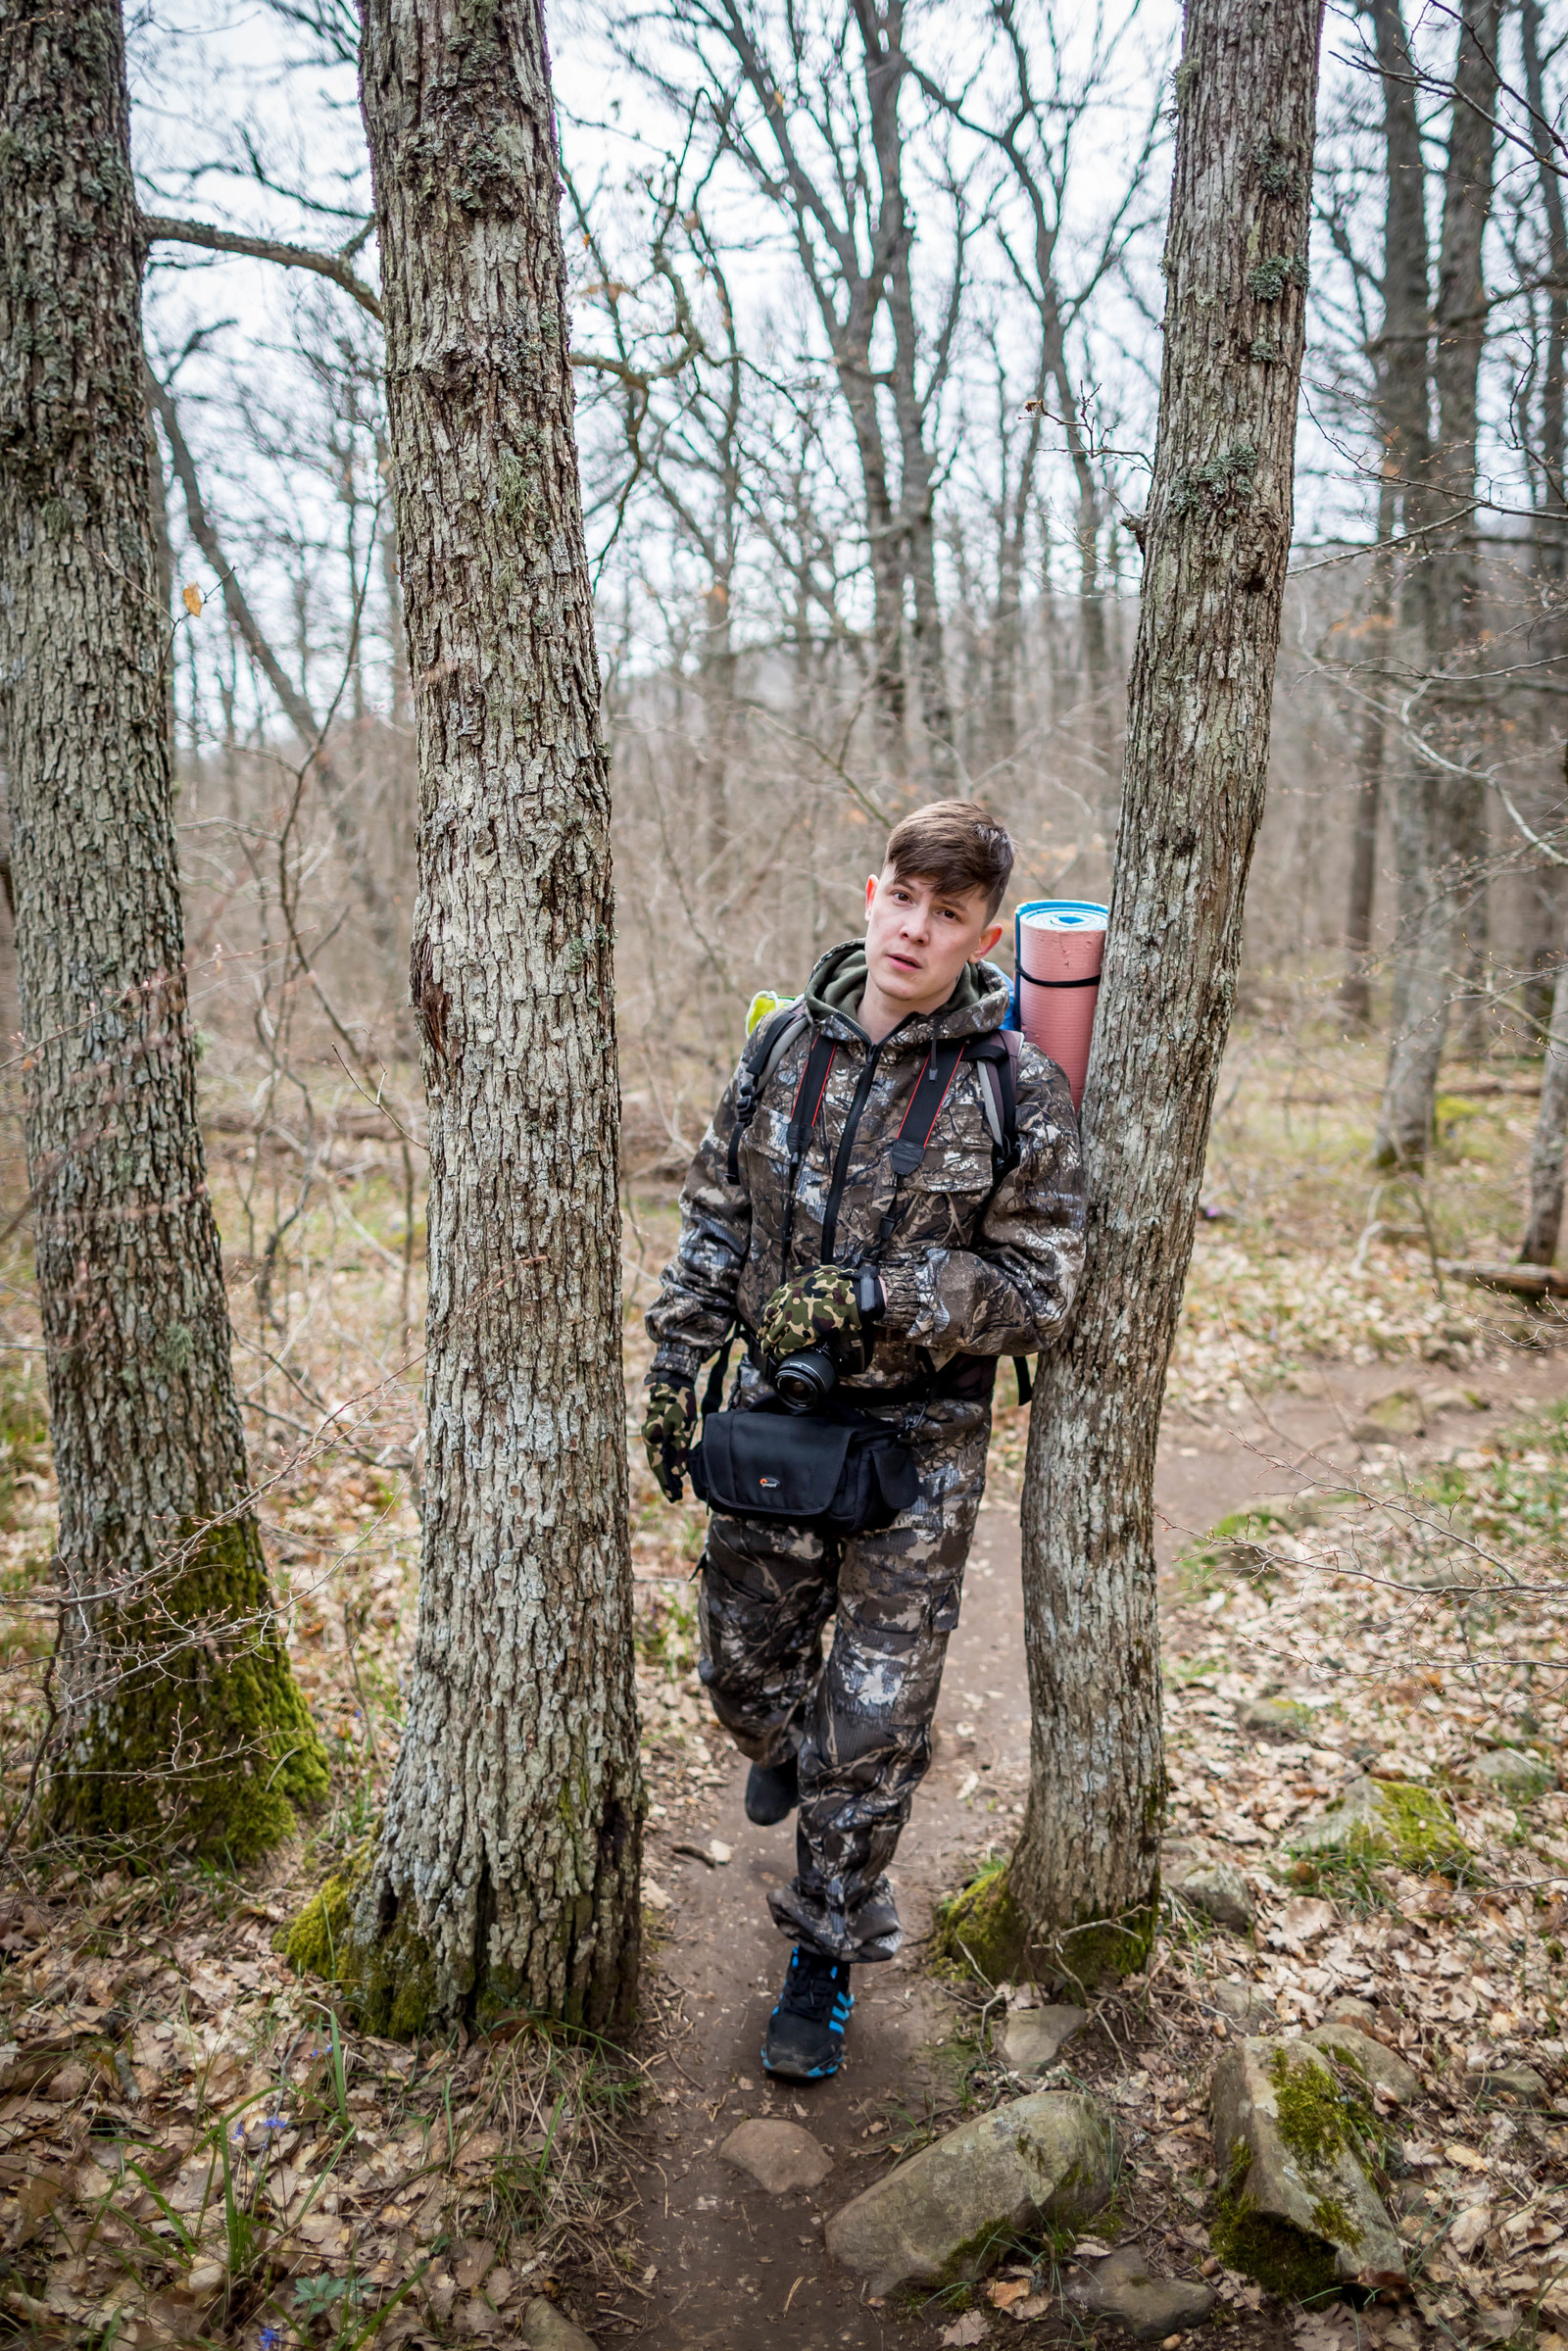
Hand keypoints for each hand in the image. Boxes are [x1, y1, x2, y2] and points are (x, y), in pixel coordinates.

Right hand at [642, 1379, 694, 1501]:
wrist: (674, 1380)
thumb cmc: (680, 1403)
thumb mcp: (684, 1428)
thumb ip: (680, 1452)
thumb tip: (677, 1473)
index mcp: (654, 1438)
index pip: (659, 1467)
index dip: (667, 1483)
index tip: (674, 1497)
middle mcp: (649, 1437)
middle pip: (657, 1465)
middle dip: (666, 1481)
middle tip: (675, 1497)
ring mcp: (651, 1433)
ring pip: (658, 1457)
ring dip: (666, 1472)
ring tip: (676, 1487)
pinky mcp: (656, 1429)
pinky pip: (660, 1449)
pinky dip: (666, 1460)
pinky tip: (673, 1467)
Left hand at [756, 1265, 861, 1365]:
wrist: (844, 1296)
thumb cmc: (835, 1283)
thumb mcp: (816, 1270)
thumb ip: (804, 1270)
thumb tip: (797, 1268)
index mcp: (789, 1290)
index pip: (772, 1304)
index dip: (768, 1313)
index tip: (766, 1319)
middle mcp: (785, 1304)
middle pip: (770, 1320)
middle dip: (765, 1329)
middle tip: (761, 1337)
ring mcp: (789, 1320)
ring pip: (773, 1335)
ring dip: (768, 1344)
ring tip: (765, 1351)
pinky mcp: (796, 1334)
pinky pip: (784, 1346)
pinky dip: (779, 1353)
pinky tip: (777, 1357)